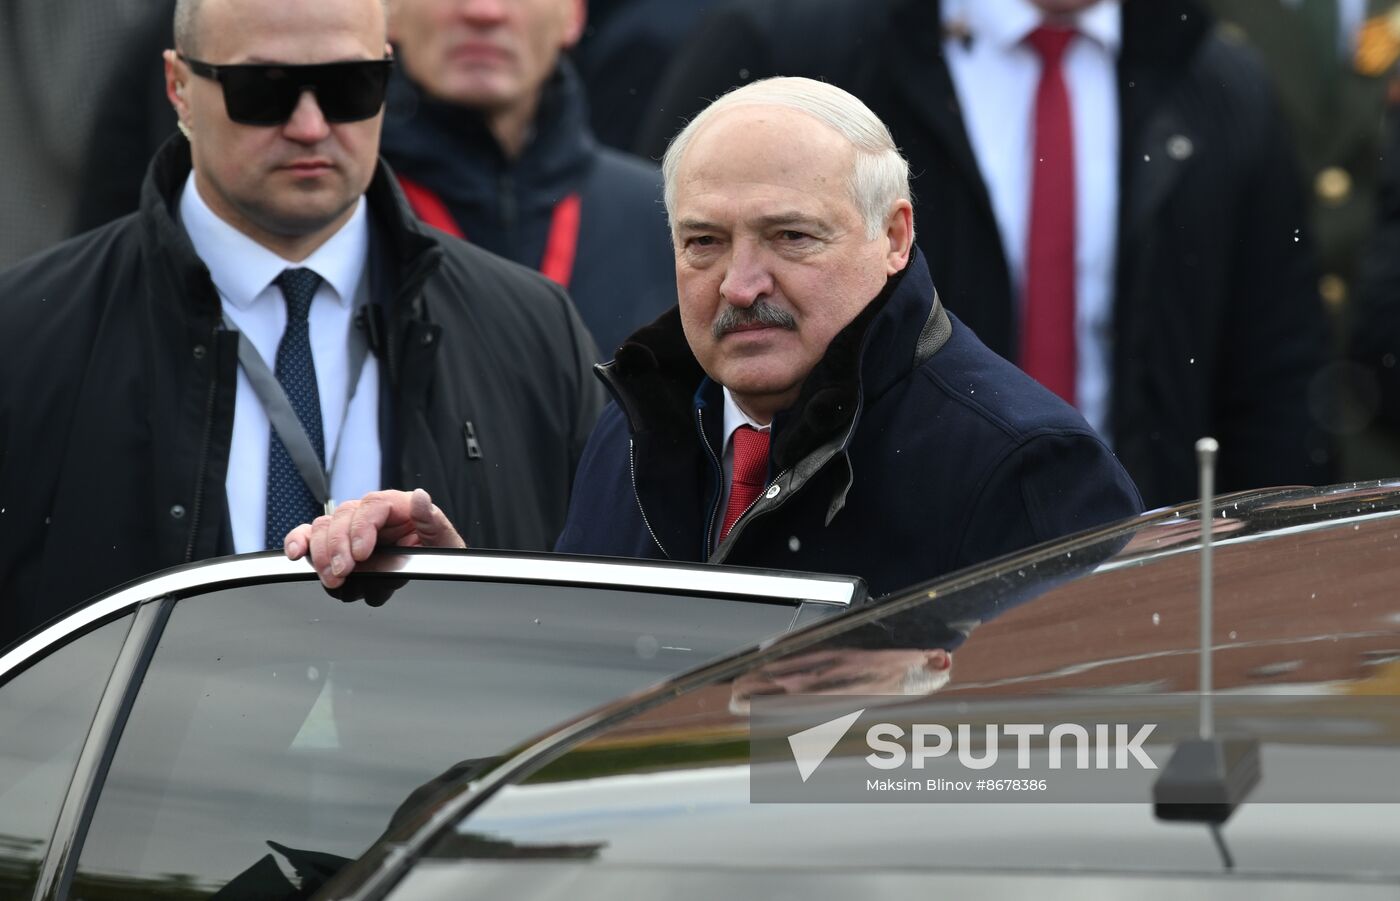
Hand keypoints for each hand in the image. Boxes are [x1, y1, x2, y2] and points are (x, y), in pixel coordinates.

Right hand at [284, 488, 464, 587]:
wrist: (432, 568)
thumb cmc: (438, 551)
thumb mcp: (444, 539)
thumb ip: (432, 520)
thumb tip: (421, 498)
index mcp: (398, 505)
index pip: (373, 506)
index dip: (362, 528)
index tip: (362, 554)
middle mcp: (371, 512)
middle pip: (343, 517)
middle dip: (338, 547)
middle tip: (342, 573)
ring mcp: (352, 526)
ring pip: (325, 527)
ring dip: (321, 553)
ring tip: (331, 578)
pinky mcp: (338, 542)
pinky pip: (312, 535)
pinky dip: (299, 541)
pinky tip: (296, 554)